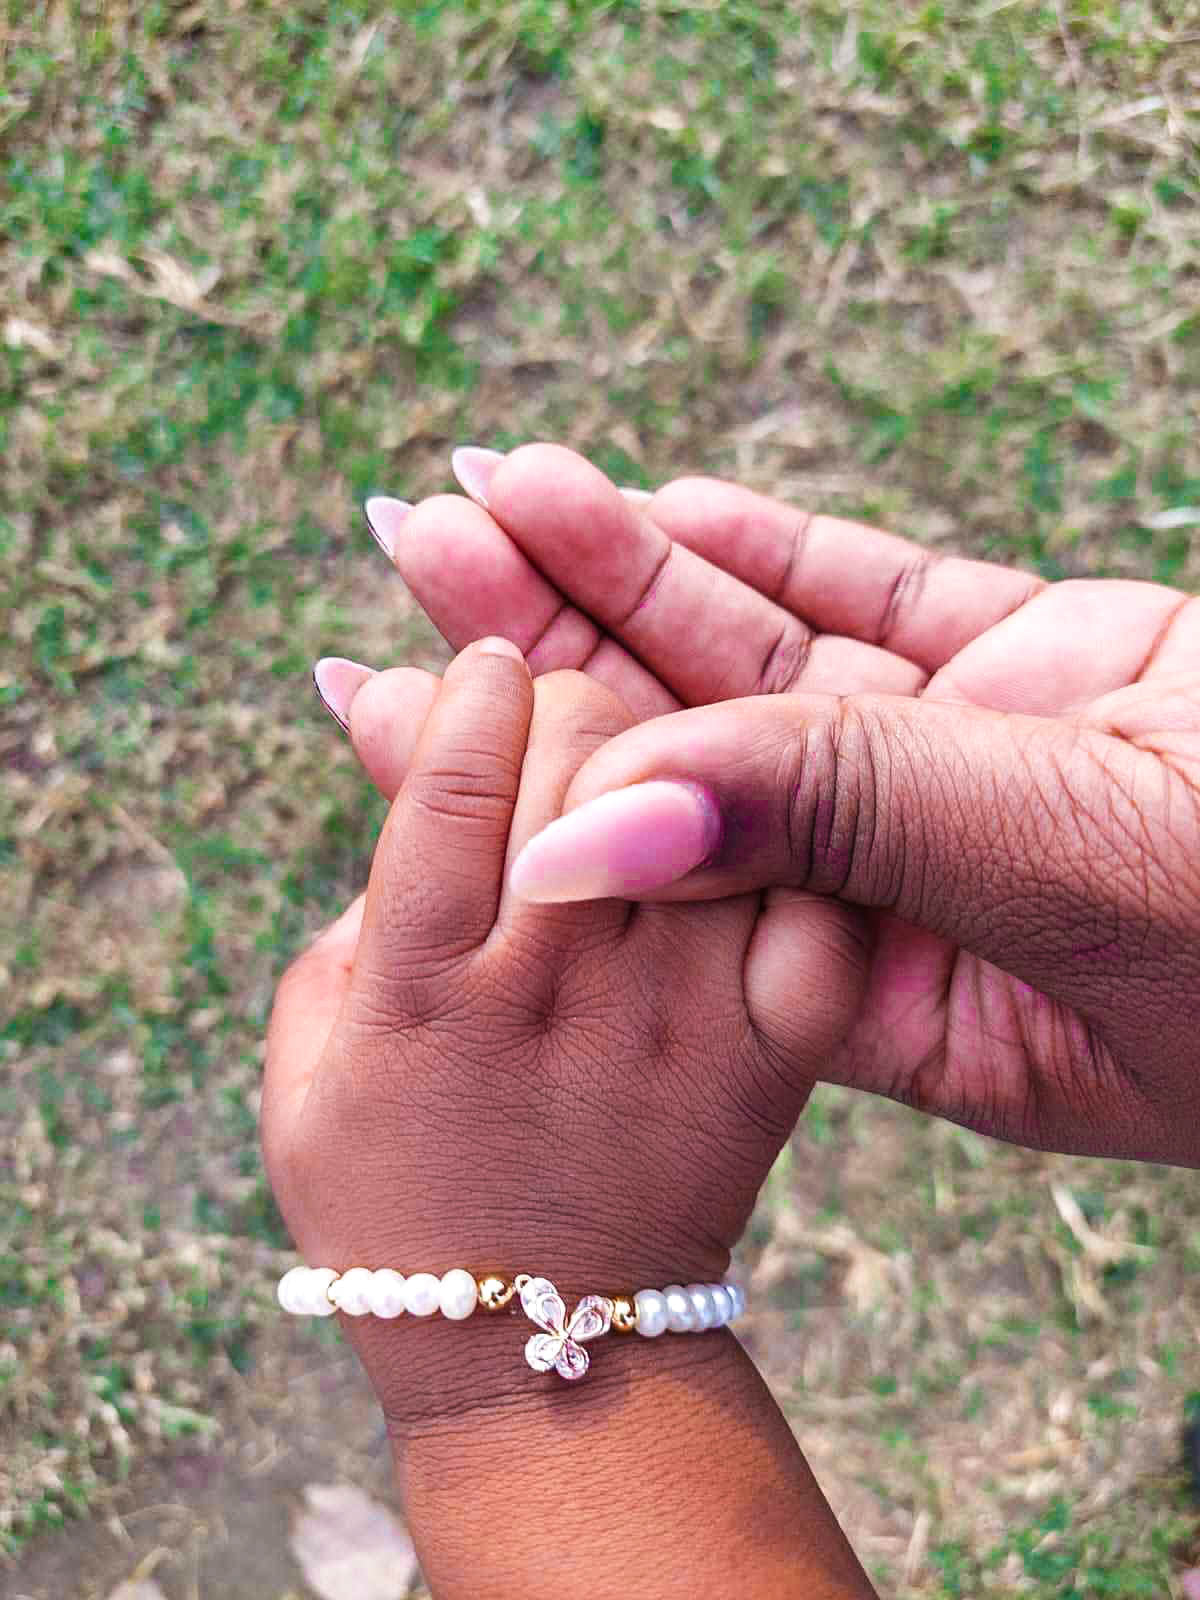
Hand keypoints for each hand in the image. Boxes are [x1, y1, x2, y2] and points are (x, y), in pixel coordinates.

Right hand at [265, 641, 867, 1428]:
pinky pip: (801, 904)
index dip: (476, 688)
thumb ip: (346, 927)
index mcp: (421, 982)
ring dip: (674, 747)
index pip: (456, 772)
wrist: (545, 1347)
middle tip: (566, 712)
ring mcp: (676, 1015)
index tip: (491, 663)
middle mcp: (552, 984)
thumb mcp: (310, 1068)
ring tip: (647, 760)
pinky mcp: (771, 1054)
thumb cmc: (399, 1191)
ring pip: (697, 796)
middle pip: (584, 754)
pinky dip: (782, 849)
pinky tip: (748, 831)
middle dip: (573, 697)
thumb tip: (403, 789)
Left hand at [358, 445, 1199, 1165]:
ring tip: (498, 491)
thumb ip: (833, 831)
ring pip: (768, 662)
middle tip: (414, 556)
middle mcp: (902, 886)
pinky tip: (654, 504)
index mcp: (889, 995)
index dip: (523, 793)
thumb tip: (576, 837)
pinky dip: (774, 546)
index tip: (389, 708)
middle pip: (691, 760)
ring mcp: (964, 770)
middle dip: (553, 650)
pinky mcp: (1037, 666)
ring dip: (639, 570)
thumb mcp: (1060, 880)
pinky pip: (878, 600)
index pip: (664, 889)